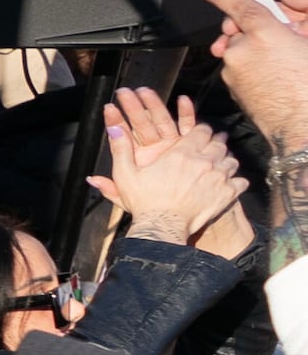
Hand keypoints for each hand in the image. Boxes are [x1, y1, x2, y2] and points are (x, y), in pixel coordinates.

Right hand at [93, 87, 249, 251]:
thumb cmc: (143, 202)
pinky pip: (241, 181)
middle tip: (213, 146)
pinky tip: (230, 183)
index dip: (202, 131)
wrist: (162, 227)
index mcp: (182, 153)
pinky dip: (236, 181)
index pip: (201, 131)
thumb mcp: (126, 174)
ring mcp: (219, 177)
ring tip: (220, 165)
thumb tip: (113, 127)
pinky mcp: (228, 193)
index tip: (200, 135)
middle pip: (219, 143)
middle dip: (216, 143)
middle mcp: (204, 161)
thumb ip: (120, 148)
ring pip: (232, 160)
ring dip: (226, 161)